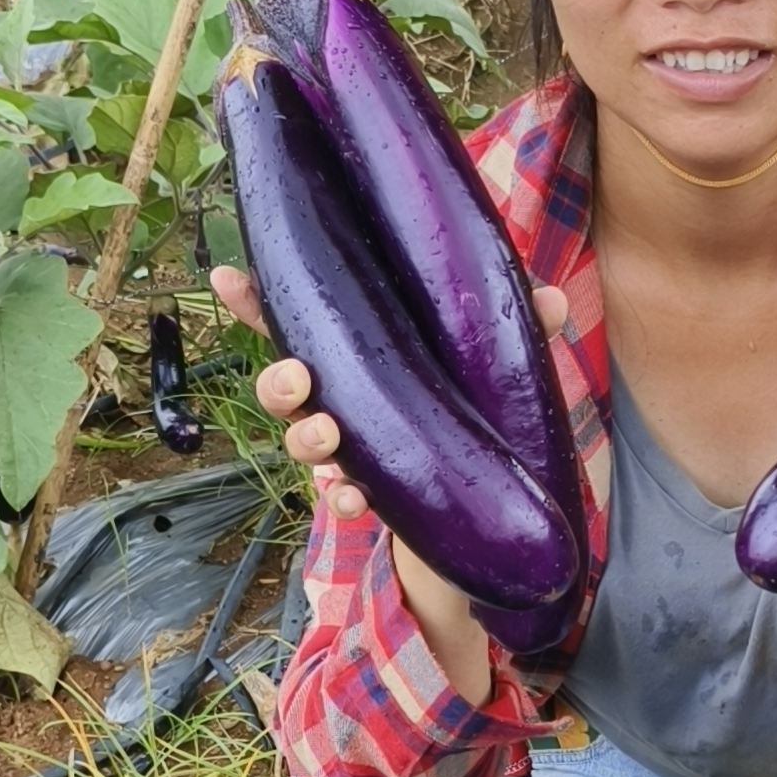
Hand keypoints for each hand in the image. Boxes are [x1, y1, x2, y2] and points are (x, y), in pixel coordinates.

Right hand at [230, 266, 577, 510]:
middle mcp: (341, 396)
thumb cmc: (475, 398)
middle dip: (278, 382)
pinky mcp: (369, 490)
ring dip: (304, 438)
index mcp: (358, 350)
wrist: (487, 488)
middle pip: (281, 385)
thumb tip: (549, 300)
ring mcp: (350, 447)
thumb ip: (517, 325)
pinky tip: (355, 499)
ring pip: (299, 440)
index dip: (254, 301)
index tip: (227, 277)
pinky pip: (338, 498)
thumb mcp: (495, 357)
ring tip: (329, 436)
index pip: (297, 319)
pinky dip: (342, 499)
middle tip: (299, 379)